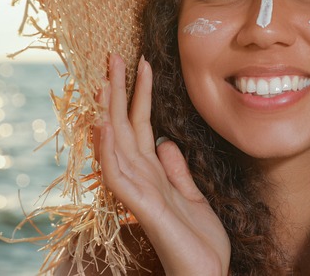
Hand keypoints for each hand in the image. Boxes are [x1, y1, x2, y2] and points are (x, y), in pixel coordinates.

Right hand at [95, 54, 229, 275]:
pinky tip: (105, 127)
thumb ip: (177, 170)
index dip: (139, 94)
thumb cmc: (198, 241)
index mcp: (153, 173)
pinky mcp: (143, 208)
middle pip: (124, 127)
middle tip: (112, 55)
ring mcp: (139, 192)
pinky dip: (109, 150)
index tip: (139, 62)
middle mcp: (141, 179)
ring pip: (116, 145)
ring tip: (103, 81)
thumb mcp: (192, 196)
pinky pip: (119, 175)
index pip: (140, 125)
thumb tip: (166, 142)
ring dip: (108, 113)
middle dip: (117, 91)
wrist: (206, 274)